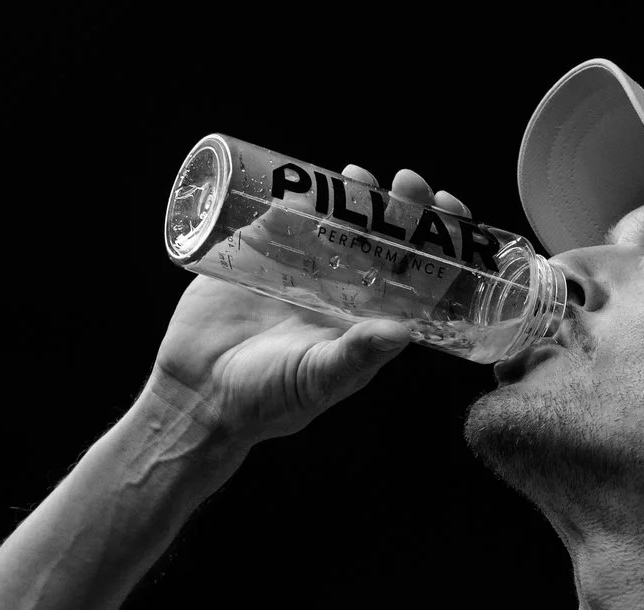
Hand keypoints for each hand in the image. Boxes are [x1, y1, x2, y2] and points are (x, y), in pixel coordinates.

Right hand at [149, 166, 472, 443]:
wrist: (196, 395)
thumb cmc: (265, 400)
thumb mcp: (317, 379)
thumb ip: (356, 356)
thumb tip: (403, 332)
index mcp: (367, 318)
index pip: (418, 272)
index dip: (439, 240)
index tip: (447, 210)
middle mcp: (340, 290)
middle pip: (384, 237)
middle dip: (402, 206)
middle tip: (407, 183)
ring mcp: (299, 269)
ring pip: (338, 219)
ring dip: (355, 193)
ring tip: (358, 176)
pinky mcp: (256, 254)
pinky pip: (285, 216)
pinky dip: (298, 194)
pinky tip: (308, 181)